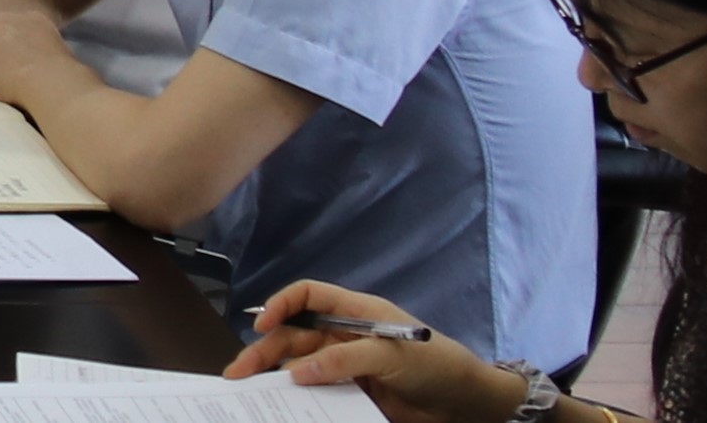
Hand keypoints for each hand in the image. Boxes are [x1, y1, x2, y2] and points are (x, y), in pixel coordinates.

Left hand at [0, 7, 79, 104]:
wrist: (49, 82)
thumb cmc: (62, 82)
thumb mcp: (58, 60)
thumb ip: (41, 57)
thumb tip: (38, 71)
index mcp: (32, 18)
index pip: (12, 36)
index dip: (14, 58)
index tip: (25, 72)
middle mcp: (4, 17)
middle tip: (11, 79)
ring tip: (3, 84)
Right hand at [227, 286, 529, 421]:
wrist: (467, 403)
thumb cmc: (436, 364)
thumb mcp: (391, 355)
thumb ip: (344, 360)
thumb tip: (298, 372)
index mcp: (354, 313)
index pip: (307, 297)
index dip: (280, 306)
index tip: (261, 327)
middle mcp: (345, 336)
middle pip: (295, 336)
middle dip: (264, 351)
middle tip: (239, 373)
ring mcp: (347, 365)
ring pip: (301, 367)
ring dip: (277, 378)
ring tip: (253, 393)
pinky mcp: (353, 393)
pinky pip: (319, 393)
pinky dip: (301, 400)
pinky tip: (287, 408)